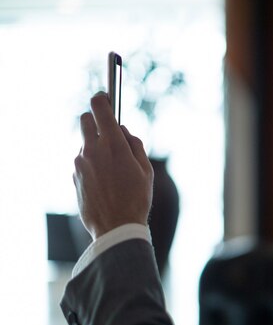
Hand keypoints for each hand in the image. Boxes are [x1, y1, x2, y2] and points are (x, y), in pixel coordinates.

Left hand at [73, 92, 153, 238]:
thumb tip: (124, 130)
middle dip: (96, 120)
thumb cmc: (136, 199)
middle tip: (109, 130)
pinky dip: (92, 165)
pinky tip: (105, 182)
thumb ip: (135, 145)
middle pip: (86, 120)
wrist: (116, 227)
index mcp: (114, 144)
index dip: (102, 98)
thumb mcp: (146, 170)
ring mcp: (80, 163)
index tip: (105, 97)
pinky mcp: (74, 177)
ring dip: (96, 147)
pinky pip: (83, 162)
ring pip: (85, 144)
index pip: (100, 107)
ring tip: (113, 169)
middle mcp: (93, 150)